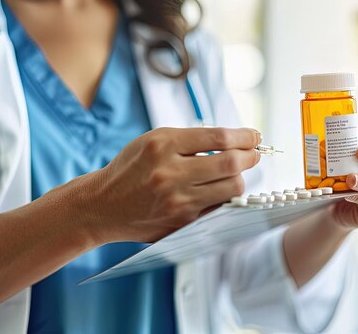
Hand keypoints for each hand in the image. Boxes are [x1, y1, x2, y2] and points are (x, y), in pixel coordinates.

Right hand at [84, 127, 260, 242]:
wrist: (104, 205)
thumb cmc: (131, 168)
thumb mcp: (153, 140)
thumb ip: (190, 139)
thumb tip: (233, 141)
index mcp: (163, 145)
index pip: (218, 138)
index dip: (244, 136)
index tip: (254, 136)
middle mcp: (170, 173)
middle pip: (231, 164)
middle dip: (250, 156)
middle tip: (253, 153)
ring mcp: (177, 201)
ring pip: (231, 189)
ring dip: (239, 178)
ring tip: (234, 172)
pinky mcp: (182, 222)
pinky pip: (218, 207)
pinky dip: (223, 197)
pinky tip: (217, 190)